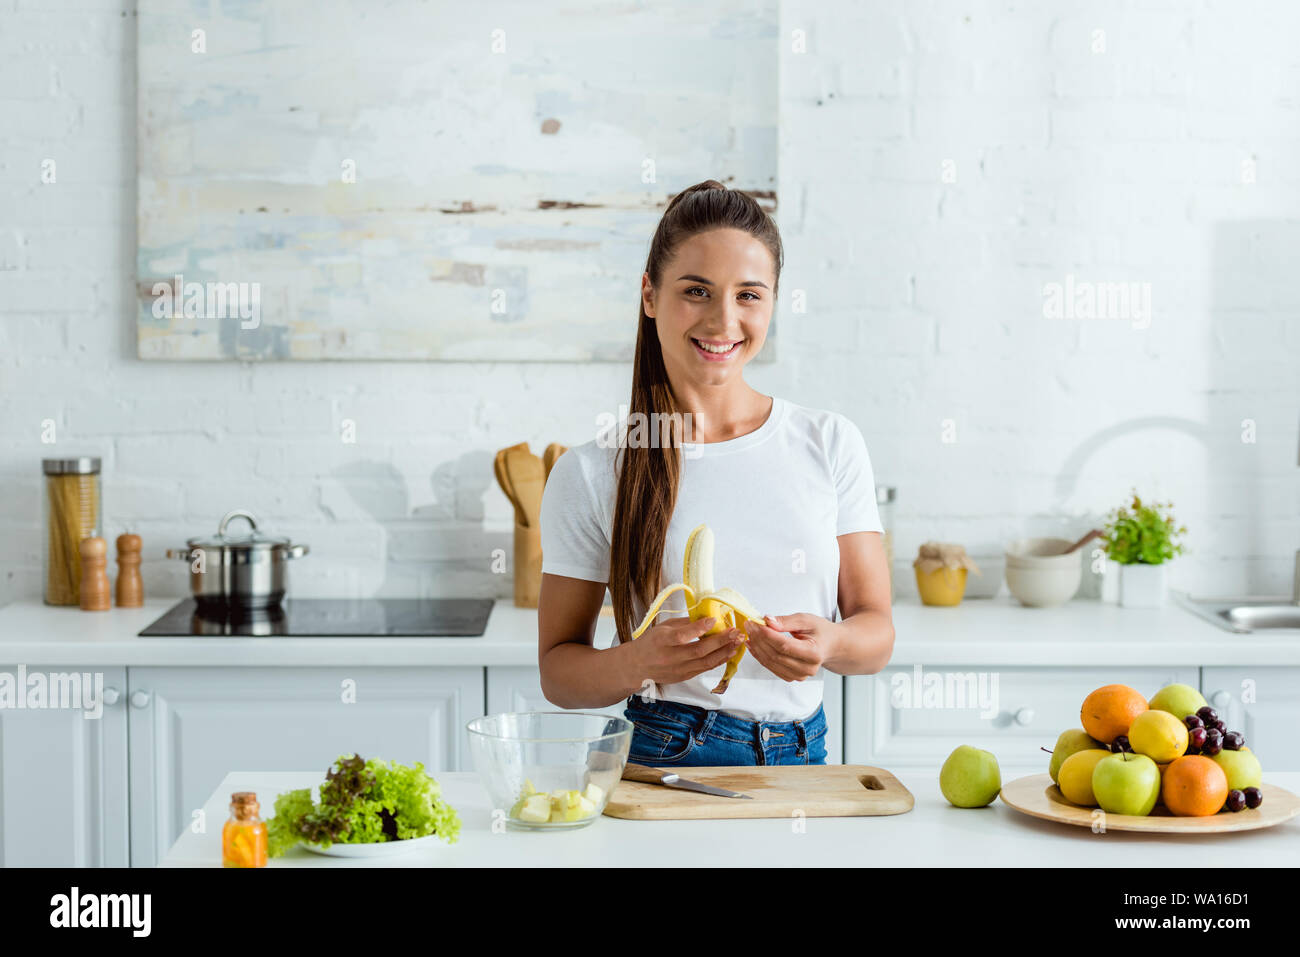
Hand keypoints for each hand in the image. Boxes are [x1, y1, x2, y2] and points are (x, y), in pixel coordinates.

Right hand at [628, 616, 744, 686]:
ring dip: (725, 652)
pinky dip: (719, 660)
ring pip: (706, 662)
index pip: (682, 636)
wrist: (636, 667)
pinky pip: (705, 668)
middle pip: (699, 650)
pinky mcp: (684, 677)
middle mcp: (670, 657)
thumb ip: (684, 623)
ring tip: (738, 642)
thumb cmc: (650, 643)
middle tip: (736, 632)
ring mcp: (678, 669)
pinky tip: (729, 652)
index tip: (714, 619)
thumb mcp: (662, 627)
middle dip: (721, 641)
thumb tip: (707, 617)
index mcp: (661, 641)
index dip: (699, 628)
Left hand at [743, 613, 834, 681]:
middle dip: (759, 639)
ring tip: (750, 632)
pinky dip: (760, 655)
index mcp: (814, 653)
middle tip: (749, 624)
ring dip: (757, 647)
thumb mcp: (806, 620)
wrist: (832, 646)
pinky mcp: (791, 677)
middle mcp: (807, 668)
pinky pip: (771, 667)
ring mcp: (799, 676)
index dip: (767, 635)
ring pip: (771, 662)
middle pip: (775, 655)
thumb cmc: (821, 631)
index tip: (755, 623)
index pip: (784, 645)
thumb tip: (767, 621)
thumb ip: (786, 621)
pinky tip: (753, 644)